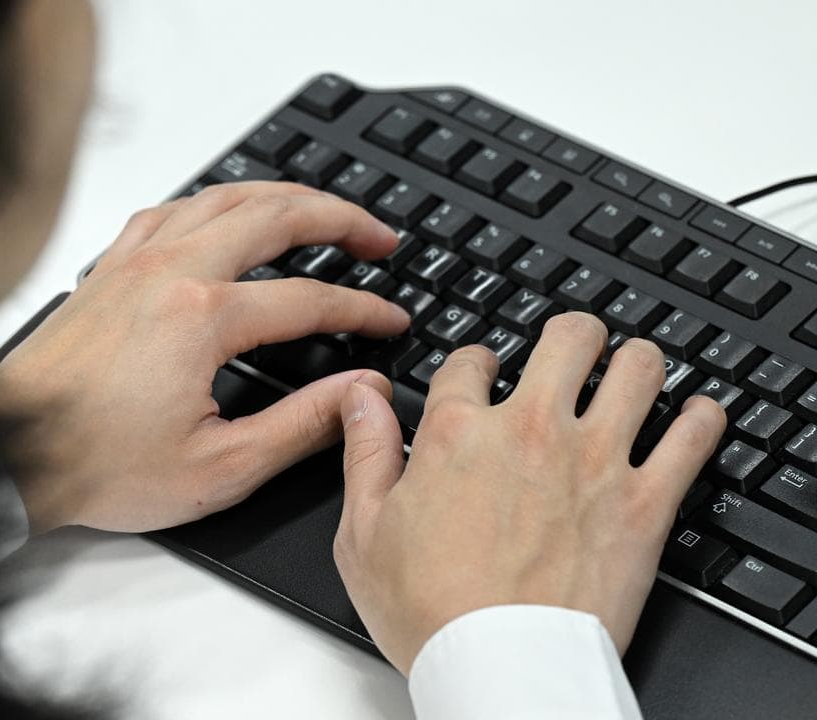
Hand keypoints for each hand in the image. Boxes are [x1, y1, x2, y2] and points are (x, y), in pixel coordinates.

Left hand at [0, 181, 409, 532]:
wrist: (8, 454)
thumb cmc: (96, 465)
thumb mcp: (218, 467)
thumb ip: (301, 425)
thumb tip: (357, 392)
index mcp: (202, 319)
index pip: (308, 298)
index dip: (362, 309)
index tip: (390, 321)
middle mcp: (169, 273)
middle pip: (275, 216)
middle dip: (340, 218)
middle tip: (379, 236)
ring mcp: (133, 263)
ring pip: (222, 197)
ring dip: (282, 195)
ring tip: (320, 209)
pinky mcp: (106, 270)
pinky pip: (169, 209)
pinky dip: (213, 200)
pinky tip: (224, 213)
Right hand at [332, 313, 725, 671]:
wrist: (500, 668)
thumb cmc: (430, 611)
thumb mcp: (363, 532)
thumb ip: (365, 452)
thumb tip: (359, 397)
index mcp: (459, 434)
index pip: (471, 361)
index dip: (475, 361)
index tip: (482, 372)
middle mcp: (532, 431)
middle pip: (568, 339)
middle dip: (571, 335)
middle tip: (572, 348)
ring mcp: (595, 461)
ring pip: (638, 368)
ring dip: (634, 361)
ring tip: (630, 369)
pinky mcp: (646, 503)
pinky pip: (694, 436)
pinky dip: (701, 417)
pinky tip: (694, 416)